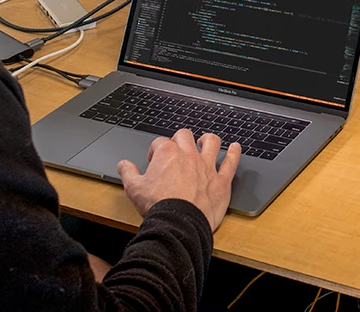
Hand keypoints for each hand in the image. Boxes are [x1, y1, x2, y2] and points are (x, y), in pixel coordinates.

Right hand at [117, 129, 241, 231]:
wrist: (178, 222)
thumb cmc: (158, 206)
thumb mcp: (134, 189)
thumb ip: (128, 173)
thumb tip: (123, 165)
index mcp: (167, 154)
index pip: (160, 142)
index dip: (155, 150)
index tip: (154, 160)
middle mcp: (188, 155)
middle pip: (185, 136)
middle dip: (180, 139)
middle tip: (178, 148)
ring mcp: (207, 166)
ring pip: (211, 142)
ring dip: (208, 140)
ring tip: (205, 141)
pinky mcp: (221, 180)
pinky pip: (231, 162)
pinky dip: (235, 153)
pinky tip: (236, 148)